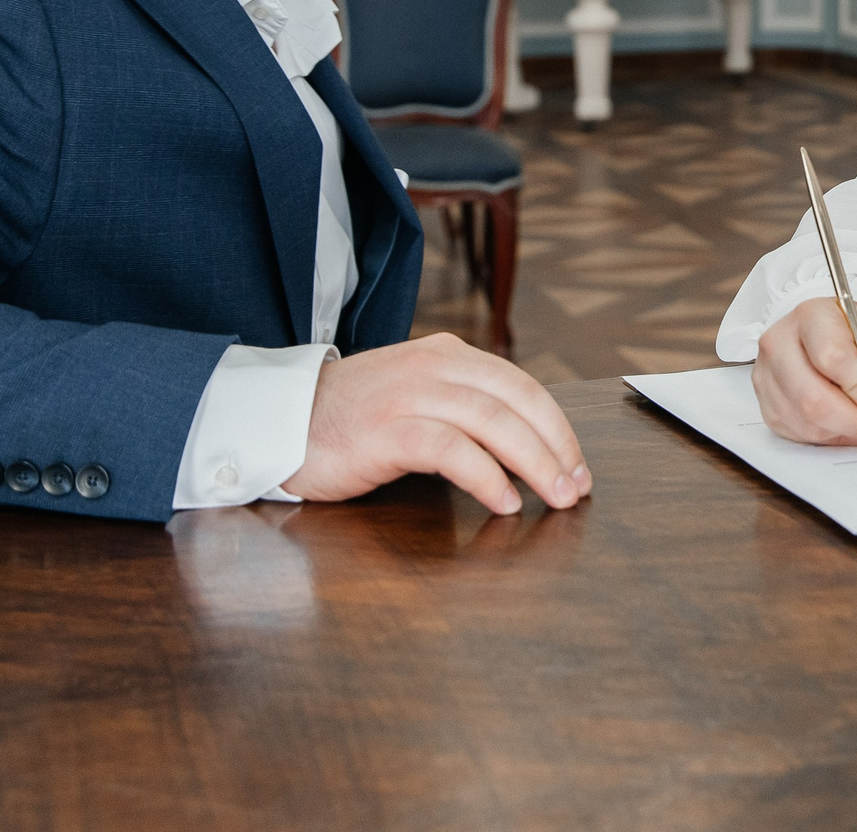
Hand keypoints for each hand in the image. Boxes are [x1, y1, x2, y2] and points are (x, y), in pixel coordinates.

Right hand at [286, 332, 591, 513]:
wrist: (279, 421)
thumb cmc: (350, 419)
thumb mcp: (415, 395)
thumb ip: (461, 406)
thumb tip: (522, 446)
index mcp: (446, 355)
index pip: (521, 385)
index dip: (557, 427)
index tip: (576, 464)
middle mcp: (433, 366)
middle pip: (517, 400)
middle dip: (556, 446)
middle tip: (577, 487)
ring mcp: (409, 395)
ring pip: (493, 422)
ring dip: (534, 463)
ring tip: (555, 498)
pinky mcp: (386, 431)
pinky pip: (451, 450)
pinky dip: (486, 476)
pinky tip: (504, 502)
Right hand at [752, 298, 856, 446]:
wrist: (819, 335)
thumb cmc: (849, 337)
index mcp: (811, 318)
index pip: (832, 358)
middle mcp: (780, 344)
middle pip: (813, 399)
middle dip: (854, 421)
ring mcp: (767, 376)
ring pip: (807, 423)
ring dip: (845, 432)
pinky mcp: (766, 404)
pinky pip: (800, 435)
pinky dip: (831, 437)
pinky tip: (845, 423)